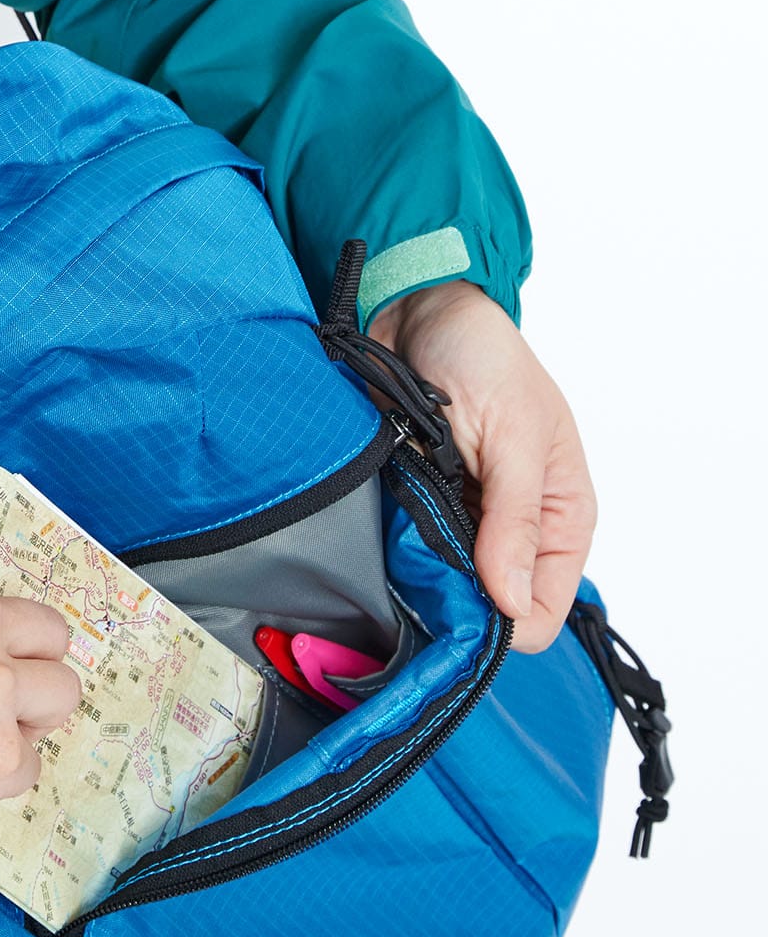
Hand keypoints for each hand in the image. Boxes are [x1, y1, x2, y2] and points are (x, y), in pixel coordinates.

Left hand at [369, 281, 594, 652]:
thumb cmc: (483, 357)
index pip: (542, 610)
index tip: (459, 622)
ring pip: (442, 586)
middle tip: (413, 584)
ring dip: (417, 578)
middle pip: (487, 608)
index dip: (504, 627)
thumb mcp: (514, 436)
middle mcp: (513, 529)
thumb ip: (515, 521)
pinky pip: (403, 553)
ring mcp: (462, 520)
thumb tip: (514, 602)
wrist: (417, 309)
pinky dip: (390, 552)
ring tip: (394, 552)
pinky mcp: (417, 504)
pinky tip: (376, 539)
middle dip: (454, 606)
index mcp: (560, 517)